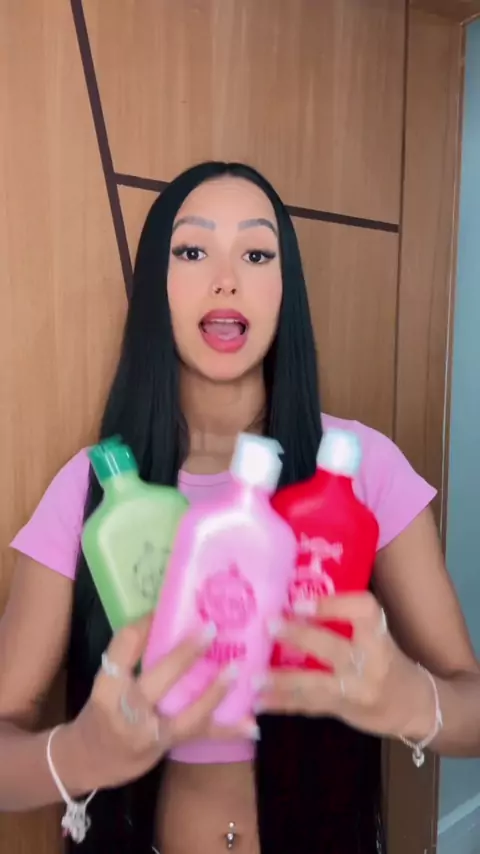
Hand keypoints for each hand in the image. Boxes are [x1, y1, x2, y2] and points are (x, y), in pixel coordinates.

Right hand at [70, 616, 252, 789]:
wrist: (89, 760)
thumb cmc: (100, 711)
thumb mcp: (107, 681)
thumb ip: (132, 658)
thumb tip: (167, 618)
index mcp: (108, 685)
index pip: (125, 647)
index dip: (146, 624)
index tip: (165, 607)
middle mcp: (127, 709)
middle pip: (159, 675)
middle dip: (186, 653)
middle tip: (212, 628)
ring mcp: (149, 731)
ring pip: (187, 711)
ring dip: (215, 691)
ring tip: (237, 669)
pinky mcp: (167, 745)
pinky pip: (201, 735)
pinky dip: (229, 730)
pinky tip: (253, 724)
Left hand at [258, 593, 434, 740]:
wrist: (415, 706)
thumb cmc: (388, 660)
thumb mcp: (377, 634)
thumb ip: (346, 621)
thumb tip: (296, 598)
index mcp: (379, 633)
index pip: (362, 611)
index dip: (332, 605)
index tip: (300, 602)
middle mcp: (372, 661)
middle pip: (333, 648)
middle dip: (299, 637)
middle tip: (269, 626)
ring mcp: (358, 689)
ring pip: (316, 684)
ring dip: (282, 681)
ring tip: (254, 677)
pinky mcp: (346, 710)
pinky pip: (310, 706)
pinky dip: (283, 704)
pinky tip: (260, 702)